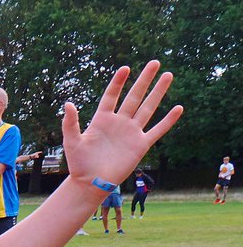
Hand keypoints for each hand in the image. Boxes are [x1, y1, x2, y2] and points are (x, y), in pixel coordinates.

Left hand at [61, 61, 182, 189]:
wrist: (91, 184)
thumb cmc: (79, 164)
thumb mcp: (71, 142)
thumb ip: (70, 123)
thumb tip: (68, 104)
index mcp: (101, 120)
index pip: (111, 96)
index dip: (118, 82)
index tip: (125, 68)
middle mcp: (119, 123)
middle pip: (134, 97)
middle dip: (144, 80)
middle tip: (154, 62)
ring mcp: (131, 133)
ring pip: (148, 108)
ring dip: (158, 92)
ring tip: (168, 75)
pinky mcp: (141, 145)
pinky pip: (157, 130)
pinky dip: (168, 120)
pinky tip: (178, 108)